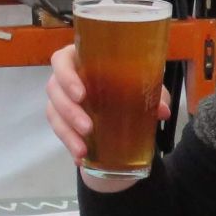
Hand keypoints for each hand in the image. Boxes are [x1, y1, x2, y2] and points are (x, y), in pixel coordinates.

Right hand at [44, 43, 172, 193]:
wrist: (121, 103)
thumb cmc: (126, 83)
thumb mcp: (142, 86)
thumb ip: (153, 94)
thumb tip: (162, 111)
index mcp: (80, 58)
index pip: (61, 60)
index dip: (66, 76)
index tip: (81, 94)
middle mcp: (65, 77)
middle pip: (54, 88)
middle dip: (69, 110)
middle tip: (88, 127)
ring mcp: (60, 98)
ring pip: (53, 112)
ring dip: (67, 131)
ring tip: (84, 149)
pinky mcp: (60, 118)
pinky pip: (58, 131)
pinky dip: (69, 144)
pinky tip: (80, 157)